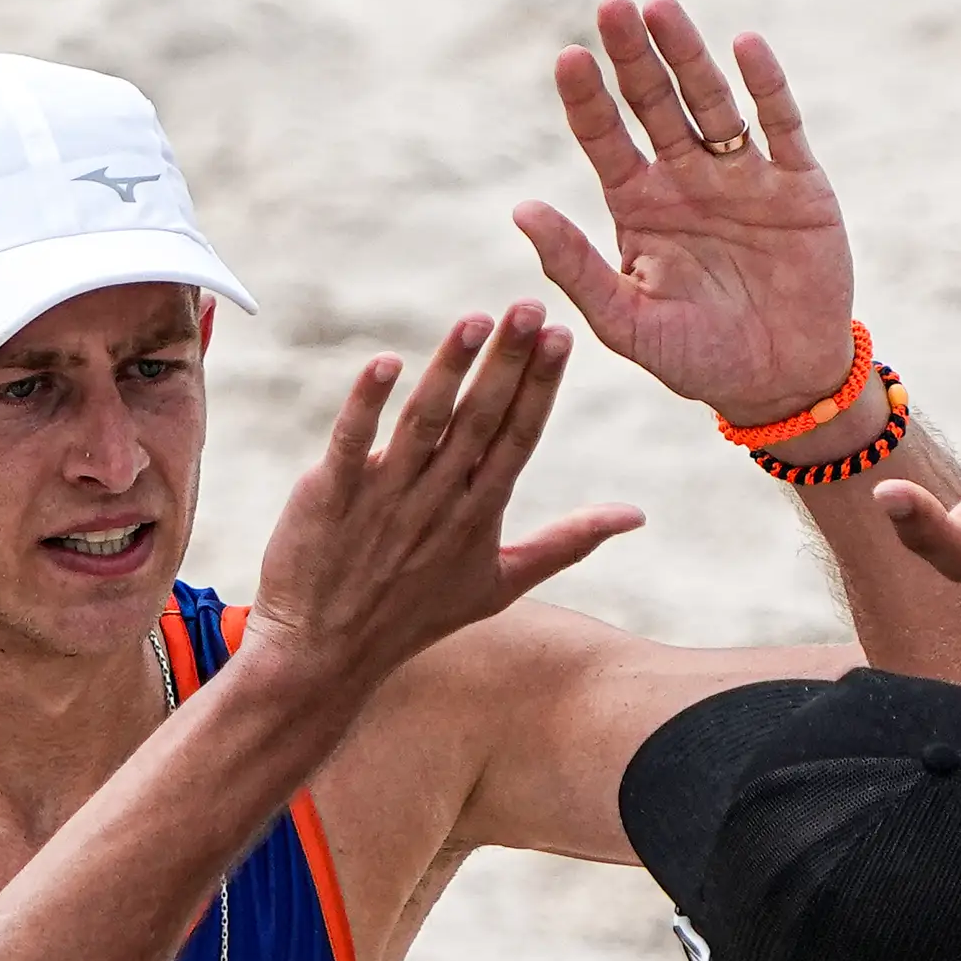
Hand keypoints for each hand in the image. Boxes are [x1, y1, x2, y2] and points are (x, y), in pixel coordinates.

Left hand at [243, 304, 644, 709]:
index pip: (517, 438)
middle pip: (479, 421)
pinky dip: (366, 404)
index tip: (561, 336)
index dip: (539, 386)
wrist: (325, 654)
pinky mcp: (329, 496)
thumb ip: (567, 543)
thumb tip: (635, 516)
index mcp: (479, 514)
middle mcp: (437, 502)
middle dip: (507, 362)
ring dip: (450, 371)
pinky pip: (350, 443)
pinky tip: (386, 363)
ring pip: (423, 423)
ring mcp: (383, 498)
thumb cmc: (413, 615)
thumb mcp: (500, 585)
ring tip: (475, 322)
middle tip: (529, 307)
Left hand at [513, 0, 857, 425]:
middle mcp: (686, 179)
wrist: (781, 383)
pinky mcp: (797, 183)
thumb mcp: (627, 323)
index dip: (588, 100)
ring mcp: (742, 175)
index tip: (568, 58)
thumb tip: (520, 209)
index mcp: (639, 207)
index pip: (605, 139)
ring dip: (688, 56)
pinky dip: (766, 85)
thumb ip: (575, 267)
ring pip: (711, 102)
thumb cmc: (697, 359)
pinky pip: (779, 124)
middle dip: (634, 58)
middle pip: (654, 104)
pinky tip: (746, 46)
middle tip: (613, 8)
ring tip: (663, 10)